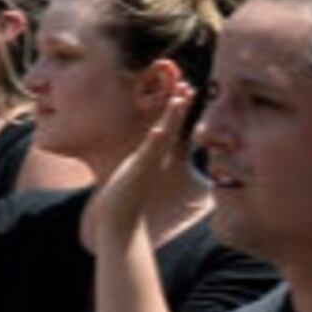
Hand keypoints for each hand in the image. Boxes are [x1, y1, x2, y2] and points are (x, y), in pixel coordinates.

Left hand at [89, 66, 202, 241]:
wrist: (122, 225)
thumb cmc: (124, 202)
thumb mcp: (133, 177)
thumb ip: (139, 166)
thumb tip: (139, 161)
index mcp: (154, 157)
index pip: (169, 128)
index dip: (176, 110)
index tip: (184, 91)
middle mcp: (156, 159)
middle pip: (172, 126)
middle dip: (179, 107)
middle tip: (189, 87)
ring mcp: (149, 165)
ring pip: (164, 135)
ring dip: (173, 117)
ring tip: (180, 98)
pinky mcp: (139, 173)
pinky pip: (149, 154)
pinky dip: (156, 141)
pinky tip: (159, 129)